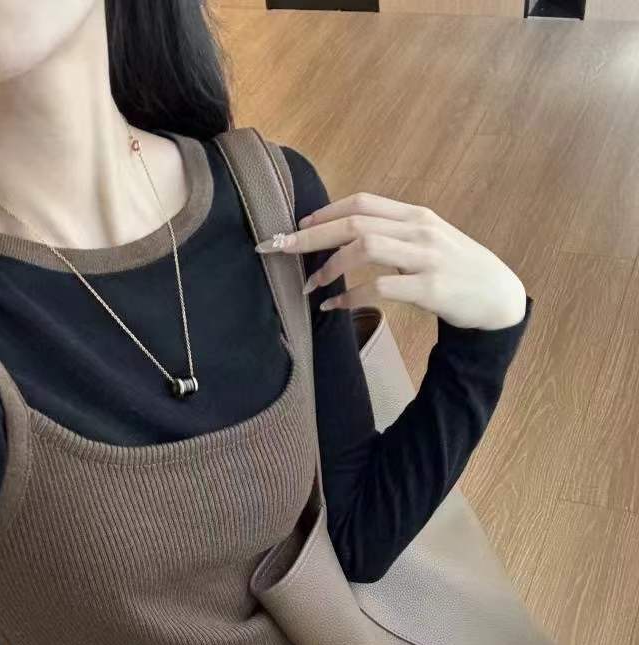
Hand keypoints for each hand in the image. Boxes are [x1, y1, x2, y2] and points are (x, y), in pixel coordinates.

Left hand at [255, 193, 526, 330]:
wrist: (498, 298)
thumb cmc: (457, 272)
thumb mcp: (427, 244)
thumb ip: (394, 236)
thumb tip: (347, 239)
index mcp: (415, 216)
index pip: (362, 202)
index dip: (325, 212)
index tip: (296, 227)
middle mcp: (419, 230)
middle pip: (354, 222)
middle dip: (311, 236)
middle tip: (280, 249)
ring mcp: (425, 257)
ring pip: (364, 248)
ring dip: (329, 267)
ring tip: (310, 287)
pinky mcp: (429, 288)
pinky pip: (379, 288)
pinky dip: (350, 297)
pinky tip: (334, 307)